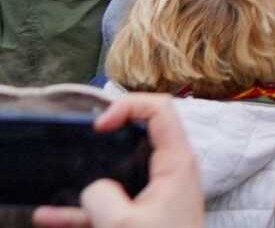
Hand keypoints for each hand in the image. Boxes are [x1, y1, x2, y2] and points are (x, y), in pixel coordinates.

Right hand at [29, 93, 204, 227]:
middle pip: (138, 138)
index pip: (161, 109)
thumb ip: (100, 196)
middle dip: (104, 140)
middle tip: (76, 145)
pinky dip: (83, 210)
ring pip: (117, 175)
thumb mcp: (122, 224)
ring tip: (53, 185)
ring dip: (85, 180)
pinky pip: (111, 206)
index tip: (98, 126)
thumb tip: (93, 189)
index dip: (128, 106)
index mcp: (177, 162)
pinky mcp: (144, 219)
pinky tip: (48, 216)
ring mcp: (156, 195)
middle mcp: (170, 172)